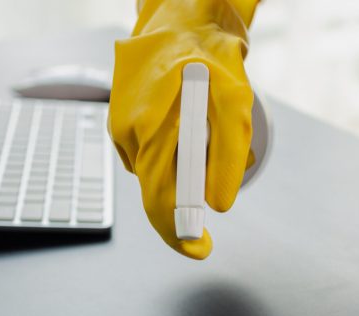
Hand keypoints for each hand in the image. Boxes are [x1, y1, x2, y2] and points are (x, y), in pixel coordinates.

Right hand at [109, 0, 258, 258]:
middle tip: (204, 236)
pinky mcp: (124, 124)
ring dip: (180, 183)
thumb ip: (227, 159)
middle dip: (181, 220)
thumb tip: (218, 205)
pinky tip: (188, 140)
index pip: (160, 200)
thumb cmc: (211, 62)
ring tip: (207, 157)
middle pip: (154, 195)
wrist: (183, 21)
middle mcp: (129, 134)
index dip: (179, 233)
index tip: (200, 250)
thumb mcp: (235, 109)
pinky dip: (170, 163)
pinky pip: (148, 159)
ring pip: (153, 177)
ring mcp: (123, 128)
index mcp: (151, 132)